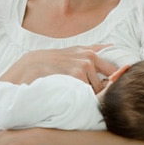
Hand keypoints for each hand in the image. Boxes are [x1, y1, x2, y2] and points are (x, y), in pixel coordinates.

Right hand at [0, 44, 116, 92]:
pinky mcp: (75, 76)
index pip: (113, 70)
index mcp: (91, 53)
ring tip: (75, 96)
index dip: (113, 81)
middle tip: (85, 96)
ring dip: (90, 97)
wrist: (30, 66)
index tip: (108, 89)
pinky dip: (81, 99)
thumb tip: (112, 46)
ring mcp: (83, 66)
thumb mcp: (73, 51)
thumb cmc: (53, 60)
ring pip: (96, 90)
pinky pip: (86, 94)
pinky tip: (71, 97)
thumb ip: (93, 49)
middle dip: (100, 92)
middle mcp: (89, 58)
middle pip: (105, 83)